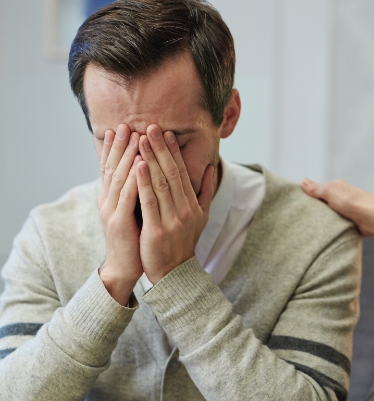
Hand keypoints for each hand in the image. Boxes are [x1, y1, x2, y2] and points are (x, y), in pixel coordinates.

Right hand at [98, 124, 142, 304]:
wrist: (126, 267)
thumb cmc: (135, 239)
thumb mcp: (136, 212)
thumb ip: (139, 192)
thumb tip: (147, 173)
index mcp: (112, 198)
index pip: (112, 167)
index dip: (116, 148)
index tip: (122, 128)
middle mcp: (108, 201)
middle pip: (113, 168)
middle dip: (121, 146)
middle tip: (127, 125)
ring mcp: (111, 211)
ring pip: (119, 178)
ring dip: (127, 157)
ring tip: (135, 138)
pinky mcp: (119, 223)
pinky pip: (127, 197)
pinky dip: (134, 180)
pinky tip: (140, 166)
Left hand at [136, 124, 214, 283]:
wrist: (174, 273)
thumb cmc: (183, 243)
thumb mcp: (201, 217)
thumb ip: (206, 192)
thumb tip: (210, 169)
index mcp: (193, 205)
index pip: (182, 173)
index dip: (174, 152)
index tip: (166, 132)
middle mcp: (185, 210)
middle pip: (172, 173)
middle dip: (161, 149)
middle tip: (151, 127)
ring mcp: (173, 220)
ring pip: (161, 184)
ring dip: (151, 159)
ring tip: (141, 139)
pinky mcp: (158, 230)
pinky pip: (150, 202)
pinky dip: (143, 183)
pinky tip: (137, 166)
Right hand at [301, 178, 373, 239]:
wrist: (372, 218)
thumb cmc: (352, 201)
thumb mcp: (330, 191)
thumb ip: (316, 188)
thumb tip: (303, 181)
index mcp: (337, 188)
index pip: (318, 191)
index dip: (308, 197)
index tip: (297, 204)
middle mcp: (341, 199)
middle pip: (323, 205)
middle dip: (315, 211)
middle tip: (301, 218)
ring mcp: (346, 212)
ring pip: (329, 217)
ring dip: (323, 221)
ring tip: (310, 227)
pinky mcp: (350, 224)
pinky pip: (336, 227)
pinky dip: (332, 229)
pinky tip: (323, 233)